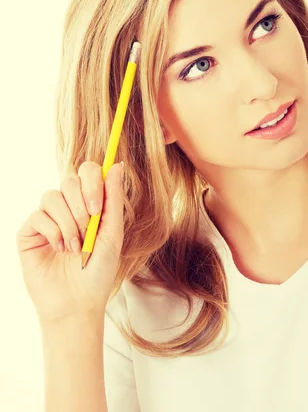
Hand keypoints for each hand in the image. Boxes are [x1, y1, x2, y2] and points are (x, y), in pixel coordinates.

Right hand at [16, 161, 124, 325]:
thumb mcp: (112, 233)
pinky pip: (38, 216)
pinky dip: (53, 232)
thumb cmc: (98, 271)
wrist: (77, 303)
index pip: (88, 172)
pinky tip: (59, 250)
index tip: (97, 208)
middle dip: (81, 206)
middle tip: (87, 230)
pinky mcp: (29, 232)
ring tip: (75, 246)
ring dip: (68, 222)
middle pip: (69, 180)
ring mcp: (47, 218)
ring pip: (52, 196)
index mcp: (89, 203)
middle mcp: (67, 207)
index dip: (92, 182)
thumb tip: (117, 165)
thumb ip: (113, 199)